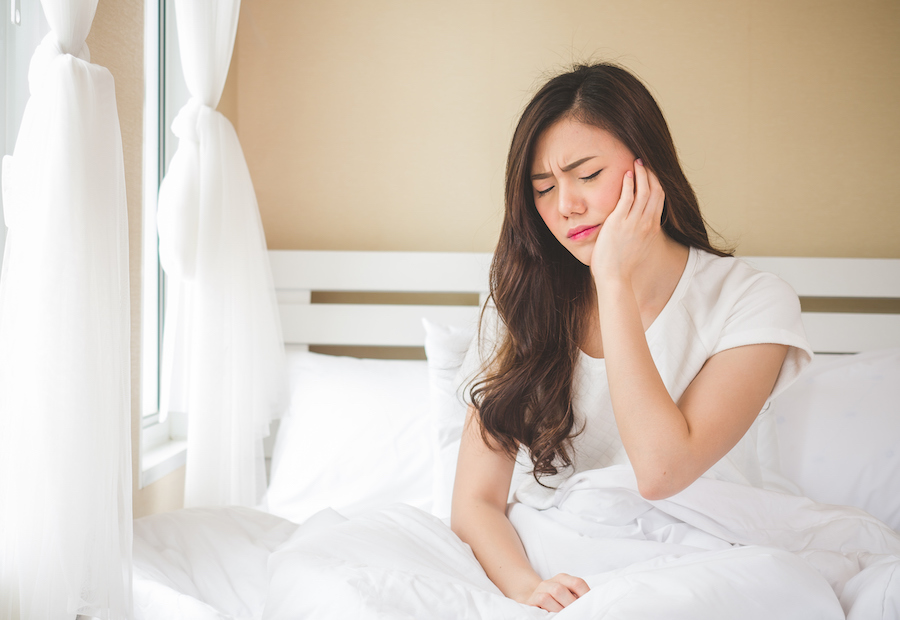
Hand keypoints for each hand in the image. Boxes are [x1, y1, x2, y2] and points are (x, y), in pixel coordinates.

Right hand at [525, 573, 589, 611]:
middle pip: (563, 588)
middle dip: (572, 603)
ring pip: (555, 591)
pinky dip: (552, 608)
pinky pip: (543, 599)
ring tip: (568, 615)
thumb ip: (576, 597)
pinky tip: (556, 614)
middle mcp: (551, 581)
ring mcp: (541, 589)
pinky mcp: (533, 598)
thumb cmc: (555, 601)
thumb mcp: (566, 596)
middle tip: (578, 613)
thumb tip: (591, 606)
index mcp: (563, 578)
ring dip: (562, 606)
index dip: (585, 595)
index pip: (578, 582)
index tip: (590, 606)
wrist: (534, 600)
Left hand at [590, 158, 664, 283]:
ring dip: (641, 174)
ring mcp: (634, 222)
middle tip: (644, 162)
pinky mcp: (619, 222)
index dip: (656, 183)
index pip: (659, 199)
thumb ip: (640, 234)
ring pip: (643, 191)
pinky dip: (628, 183)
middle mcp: (646, 223)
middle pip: (655, 191)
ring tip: (636, 162)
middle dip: (651, 174)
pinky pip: (627, 198)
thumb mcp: (638, 247)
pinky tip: (626, 174)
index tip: (651, 173)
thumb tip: (637, 228)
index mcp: (652, 228)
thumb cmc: (622, 266)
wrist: (615, 277)